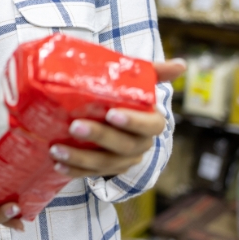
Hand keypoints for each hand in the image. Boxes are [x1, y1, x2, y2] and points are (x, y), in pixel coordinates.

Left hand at [49, 58, 185, 179]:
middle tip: (74, 126)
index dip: (133, 121)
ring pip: (106, 164)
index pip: (151, 125)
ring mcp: (124, 160)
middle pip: (125, 145)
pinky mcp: (107, 170)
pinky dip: (74, 171)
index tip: (111, 114)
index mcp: (152, 122)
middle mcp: (141, 144)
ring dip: (80, 158)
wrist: (111, 118)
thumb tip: (182, 64)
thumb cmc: (123, 96)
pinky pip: (91, 174)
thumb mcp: (135, 82)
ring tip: (56, 149)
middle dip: (99, 137)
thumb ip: (153, 72)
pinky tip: (57, 164)